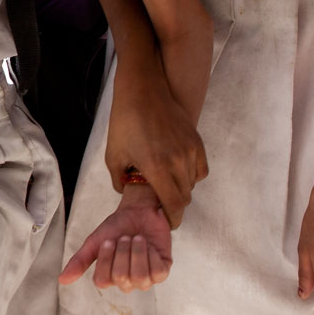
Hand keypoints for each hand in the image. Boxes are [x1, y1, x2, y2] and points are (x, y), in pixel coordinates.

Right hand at [60, 187, 171, 290]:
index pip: (103, 280)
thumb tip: (62, 280)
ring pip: (140, 278)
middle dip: (123, 252)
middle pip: (121, 278)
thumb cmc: (116, 227)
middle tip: (125, 237)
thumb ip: (80, 261)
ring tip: (137, 239)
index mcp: (109, 276)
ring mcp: (146, 278)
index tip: (109, 241)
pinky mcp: (162, 271)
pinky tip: (150, 245)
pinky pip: (159, 273)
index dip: (106, 259)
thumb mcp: (95, 241)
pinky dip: (152, 254)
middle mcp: (127, 282)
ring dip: (138, 252)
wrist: (138, 210)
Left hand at [102, 97, 207, 229]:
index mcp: (156, 167)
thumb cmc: (125, 123)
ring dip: (181, 189)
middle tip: (162, 204)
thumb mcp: (113, 156)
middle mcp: (177, 161)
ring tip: (166, 183)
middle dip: (174, 206)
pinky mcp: (196, 141)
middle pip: (184, 197)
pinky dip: (192, 176)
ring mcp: (190, 150)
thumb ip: (120, 181)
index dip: (172, 218)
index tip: (167, 222)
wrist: (143, 91)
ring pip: (191, 184)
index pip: (174, 205)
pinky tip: (178, 172)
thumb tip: (129, 193)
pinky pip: (200, 170)